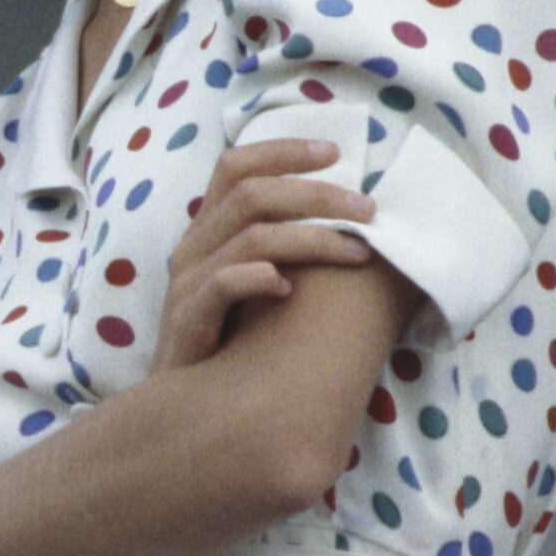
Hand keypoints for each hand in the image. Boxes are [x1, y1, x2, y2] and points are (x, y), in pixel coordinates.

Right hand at [154, 138, 375, 372]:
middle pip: (251, 193)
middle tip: (369, 211)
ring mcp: (188, 282)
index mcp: (207, 229)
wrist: (186, 404)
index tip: (334, 152)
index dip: (282, 151)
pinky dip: (258, 279)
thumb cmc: (231, 340)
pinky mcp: (189, 320)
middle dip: (316, 194)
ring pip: (250, 237)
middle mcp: (194, 247)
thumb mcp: (250, 282)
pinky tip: (290, 291)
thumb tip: (348, 217)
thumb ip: (278, 246)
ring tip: (358, 254)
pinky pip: (223, 285)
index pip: (234, 166)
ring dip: (312, 238)